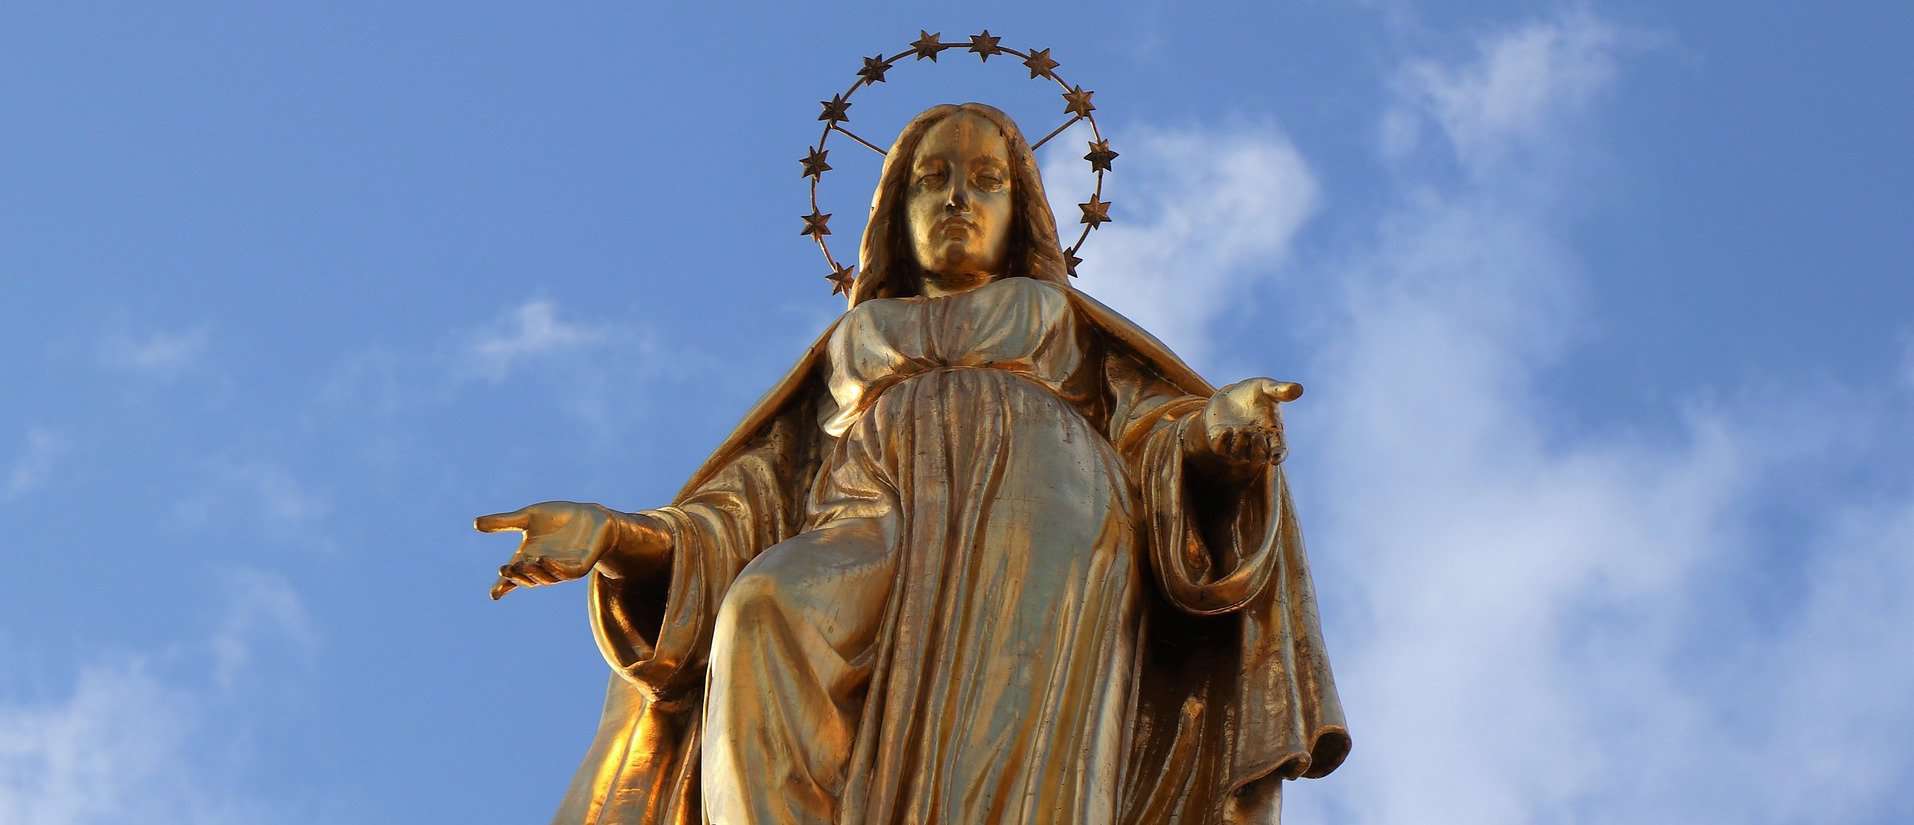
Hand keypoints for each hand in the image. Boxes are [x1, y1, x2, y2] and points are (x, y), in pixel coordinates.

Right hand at [474, 501, 669, 599]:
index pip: (513, 578)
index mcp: (528, 559)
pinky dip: (555, 568)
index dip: (504, 586)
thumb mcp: (528, 517)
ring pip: (545, 578)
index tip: (494, 594)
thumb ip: (504, 522)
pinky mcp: (580, 566)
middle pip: (527, 579)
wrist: (591, 516)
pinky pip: (567, 572)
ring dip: (533, 573)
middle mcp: (543, 567)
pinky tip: (545, 559)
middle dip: (516, 576)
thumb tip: (475, 524)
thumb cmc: (558, 519)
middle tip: (505, 569)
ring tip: (522, 563)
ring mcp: (561, 569)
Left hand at [1183, 378, 1302, 475]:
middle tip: (1255, 435)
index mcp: (1272, 432)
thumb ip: (1281, 390)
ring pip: (1239, 455)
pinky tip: (1225, 430)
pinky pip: (1219, 449)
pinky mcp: (1219, 442)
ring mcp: (1236, 444)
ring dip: (1240, 446)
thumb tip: (1299, 389)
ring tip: (1240, 429)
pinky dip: (1222, 443)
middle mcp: (1255, 443)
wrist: (1229, 395)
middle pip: (1259, 456)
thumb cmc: (1254, 393)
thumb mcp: (1267, 388)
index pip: (1280, 450)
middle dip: (1258, 449)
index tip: (1275, 458)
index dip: (1279, 455)